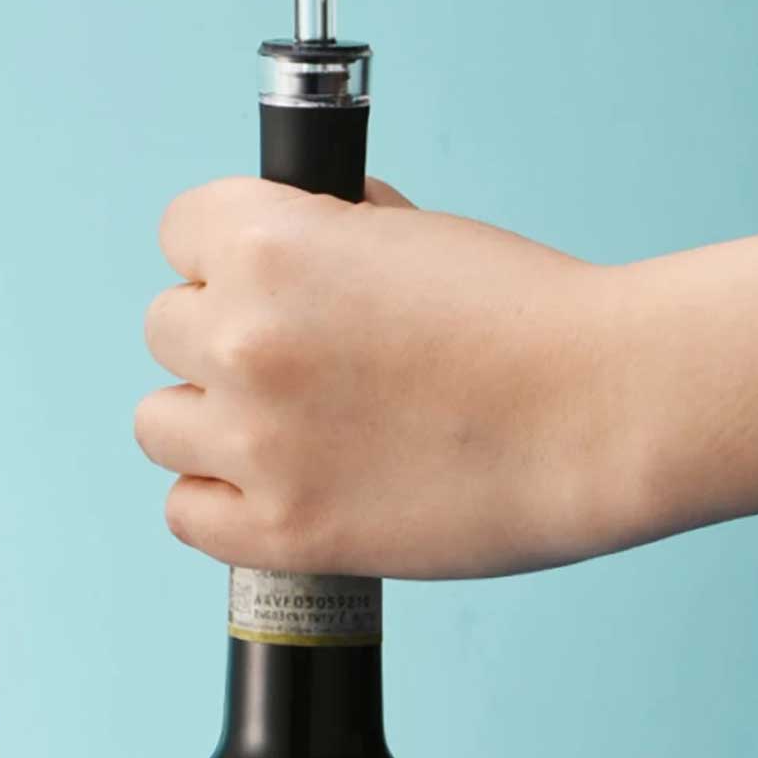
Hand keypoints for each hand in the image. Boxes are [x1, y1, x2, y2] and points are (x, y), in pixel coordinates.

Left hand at [136, 179, 757, 579]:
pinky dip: (219, 496)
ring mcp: (256, 440)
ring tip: (276, 420)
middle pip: (165, 324)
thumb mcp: (410, 228)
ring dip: (208, 413)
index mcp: (270, 245)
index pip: (179, 229)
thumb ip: (324, 231)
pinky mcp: (283, 529)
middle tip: (289, 350)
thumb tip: (287, 238)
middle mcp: (244, 337)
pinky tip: (275, 479)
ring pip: (157, 419)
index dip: (221, 250)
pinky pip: (185, 511)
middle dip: (220, 329)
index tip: (250, 272)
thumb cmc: (525, 313)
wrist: (600, 405)